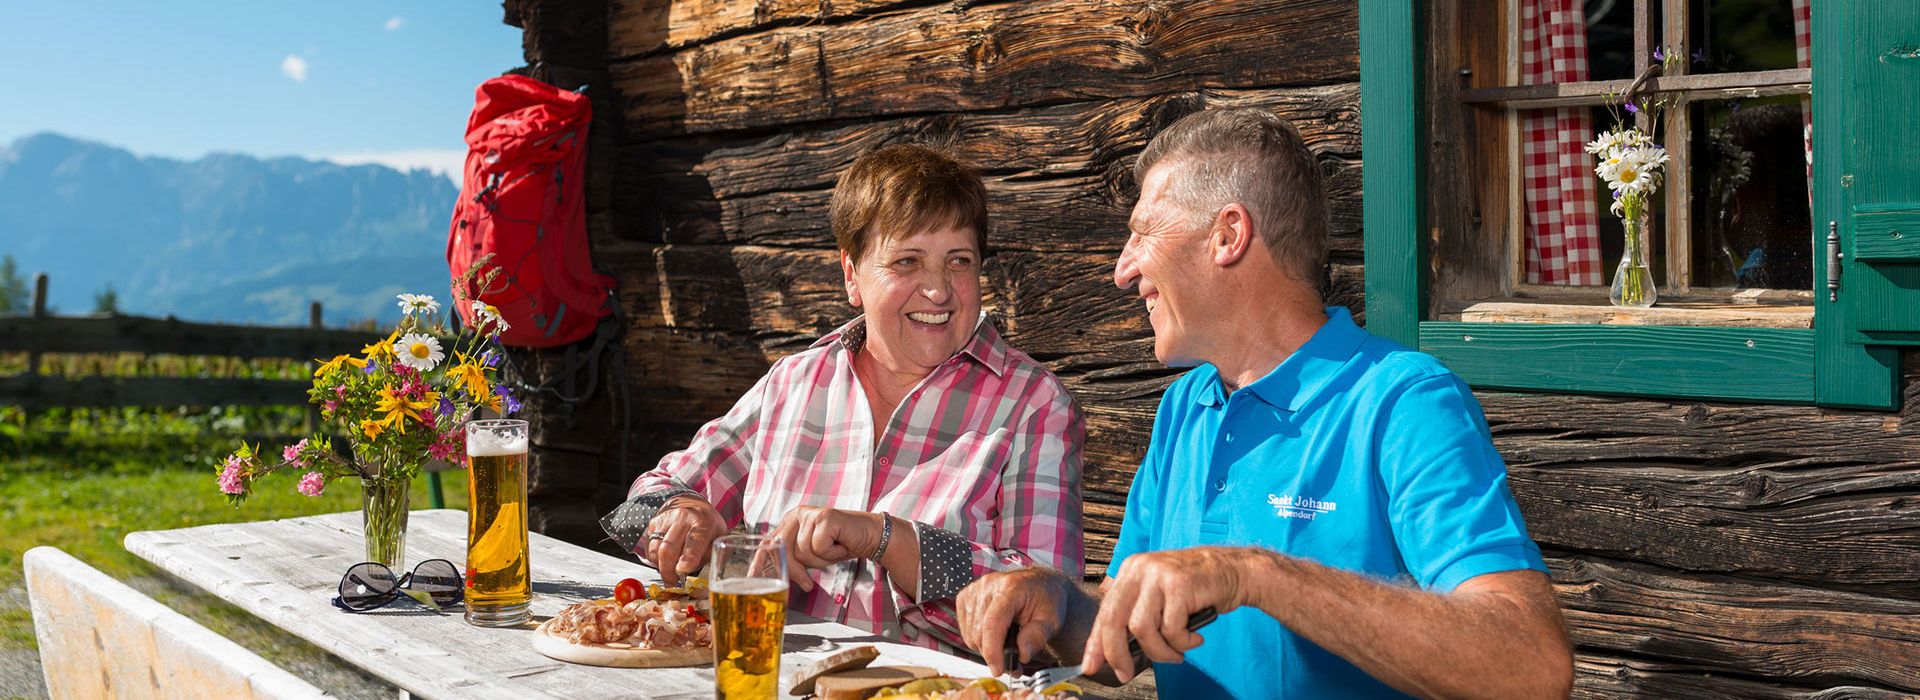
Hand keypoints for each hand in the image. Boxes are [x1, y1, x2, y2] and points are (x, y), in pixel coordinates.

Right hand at [643, 495, 726, 585]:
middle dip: (669, 571)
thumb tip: (700, 574)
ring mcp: (665, 520)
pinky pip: (650, 548)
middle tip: (674, 584)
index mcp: (703, 522)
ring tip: (670, 573)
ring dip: (661, 567)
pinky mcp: (653, 524)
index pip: (695, 540)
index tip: (684, 569)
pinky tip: (665, 560)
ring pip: (656, 550)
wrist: (690, 504)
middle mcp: (682, 518)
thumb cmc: (706, 525)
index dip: (689, 556)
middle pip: (669, 549)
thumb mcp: (718, 536)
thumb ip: (711, 554)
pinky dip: (655, 560)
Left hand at [768, 506, 883, 591]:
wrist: (868, 536)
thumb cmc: (839, 544)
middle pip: (783, 550)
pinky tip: (840, 545)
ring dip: (820, 560)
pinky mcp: (825, 517)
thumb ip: (792, 558)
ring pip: (802, 552)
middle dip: (796, 570)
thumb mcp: (811, 553)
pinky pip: (819, 548)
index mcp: (789, 521)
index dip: (760, 562)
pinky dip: (832, 553)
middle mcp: (797, 514)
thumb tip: (774, 573)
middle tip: (807, 582)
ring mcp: (811, 514)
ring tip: (832, 550)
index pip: (768, 542)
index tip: (752, 578)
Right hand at [956, 568, 1070, 675]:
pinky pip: (965, 630)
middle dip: (994, 655)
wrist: (1039, 585)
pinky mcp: (966, 597)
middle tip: (1013, 664)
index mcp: (1010, 588)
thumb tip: (1022, 654)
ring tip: (1006, 649)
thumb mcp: (1052, 620)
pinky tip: (995, 636)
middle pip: (979, 632)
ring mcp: (974, 590)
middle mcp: (988, 586)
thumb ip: (1038, 636)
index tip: (999, 669)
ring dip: (986, 649)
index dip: (992, 650)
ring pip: (970, 634)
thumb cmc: (1045, 599)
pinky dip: (978, 640)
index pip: (992, 622)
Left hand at [1083, 547, 1265, 681]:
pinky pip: (1171, 629)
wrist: (1235, 570)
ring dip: (1160, 651)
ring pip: (1142, 629)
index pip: (1105, 611)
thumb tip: (1116, 653)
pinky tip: (1194, 639)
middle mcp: (1140, 569)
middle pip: (1114, 620)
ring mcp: (1159, 575)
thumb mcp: (1159, 594)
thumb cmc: (1197, 588)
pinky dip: (1183, 643)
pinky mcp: (1180, 585)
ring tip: (1177, 653)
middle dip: (1117, 653)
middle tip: (1125, 672)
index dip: (1095, 643)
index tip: (1090, 666)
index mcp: (1131, 571)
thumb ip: (1138, 615)